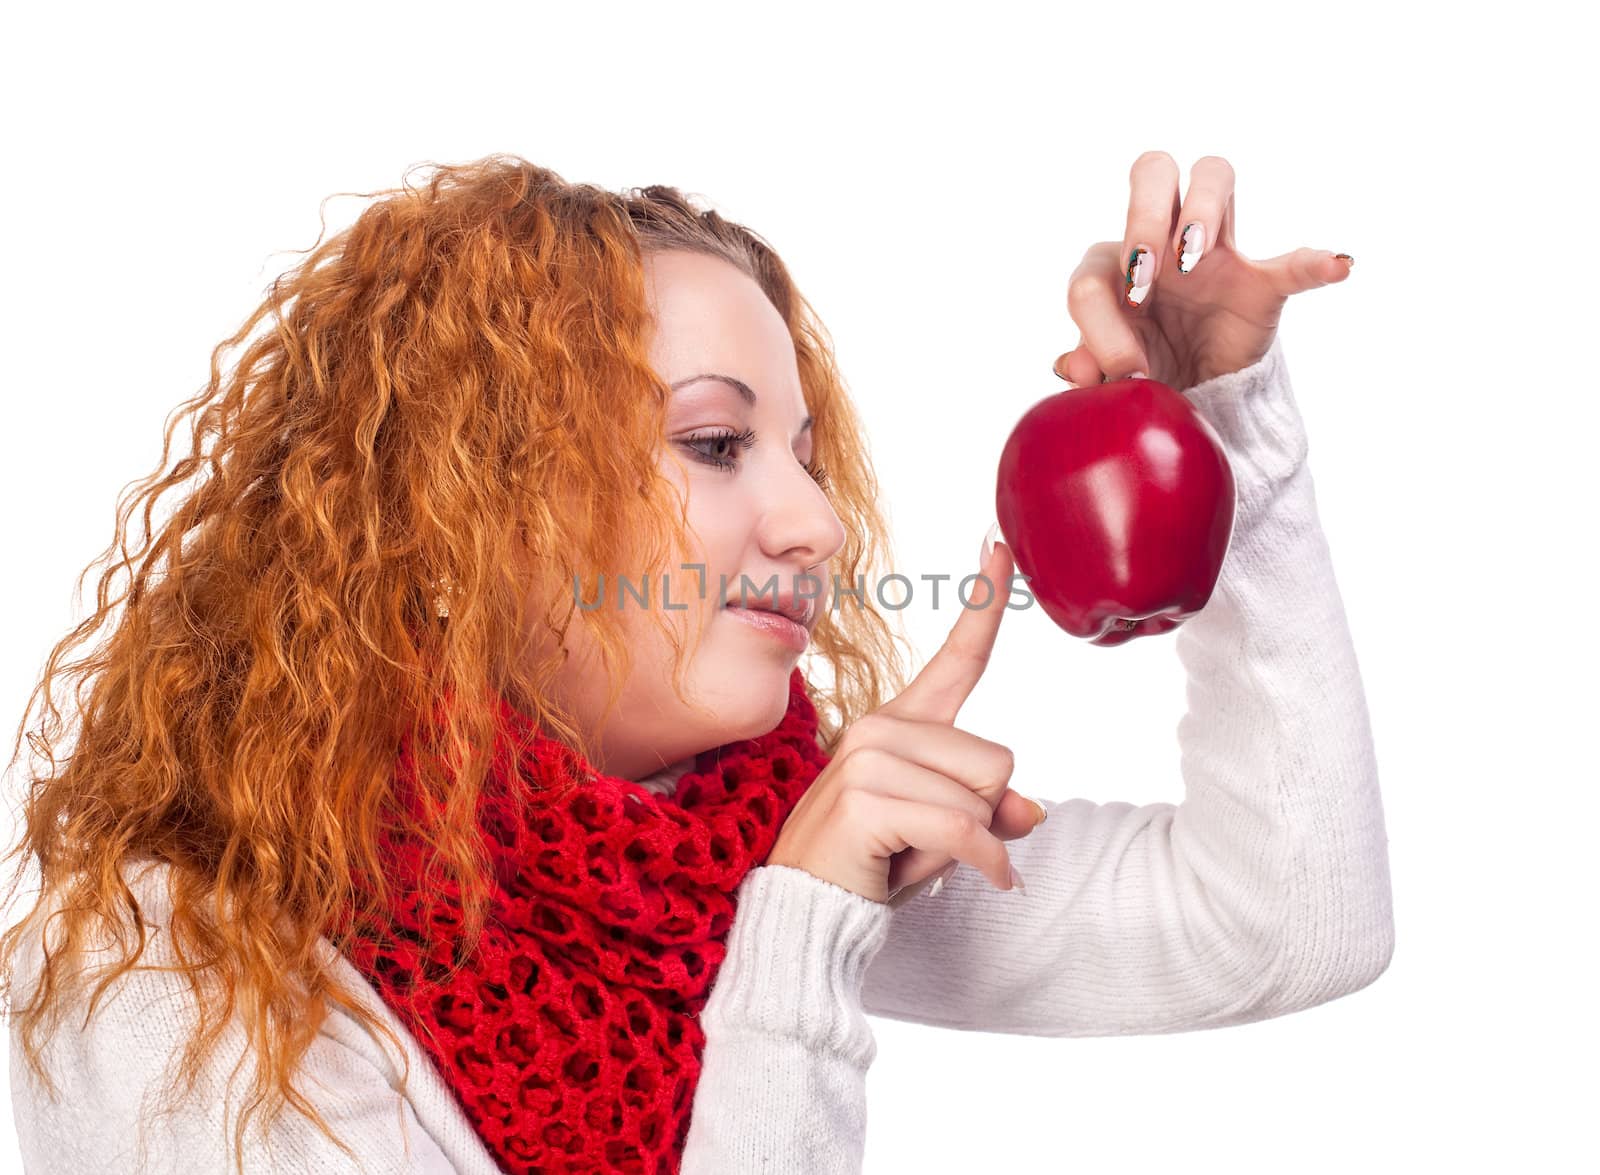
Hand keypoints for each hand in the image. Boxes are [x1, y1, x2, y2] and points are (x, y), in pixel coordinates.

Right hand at [765, 538, 1042, 903]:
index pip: (957, 658)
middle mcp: (880, 727)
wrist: (809, 913)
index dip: (983, 604)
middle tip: (925, 841)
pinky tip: (981, 880)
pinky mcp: (865, 797)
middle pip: (997, 758)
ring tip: (913, 855)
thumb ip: (989, 813)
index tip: (996, 545)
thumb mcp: (943, 835)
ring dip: (970, 843)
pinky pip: (965, 828)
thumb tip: (1034, 811)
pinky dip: (982, 864)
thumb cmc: (873, 866)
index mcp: (899, 724)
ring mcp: (868, 757)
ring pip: (984, 796)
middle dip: (983, 813)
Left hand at [1051, 151, 1353, 390]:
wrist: (1195, 397)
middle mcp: (1162, 239)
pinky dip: (1316, 262)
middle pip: (1151, 172)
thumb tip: (1071, 367)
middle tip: (1147, 273)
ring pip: (1212, 176)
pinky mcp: (1261, 282)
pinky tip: (1338, 266)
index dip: (1100, 313)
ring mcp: (1215, 252)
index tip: (1122, 362)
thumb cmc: (1144, 367)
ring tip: (1193, 258)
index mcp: (1115, 265)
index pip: (1094, 268)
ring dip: (1202, 209)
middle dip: (1142, 216)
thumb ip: (1089, 364)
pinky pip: (1293, 264)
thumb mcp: (1110, 372)